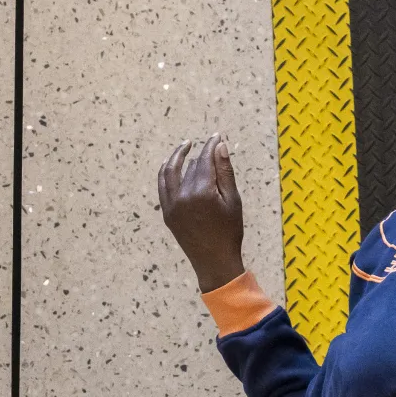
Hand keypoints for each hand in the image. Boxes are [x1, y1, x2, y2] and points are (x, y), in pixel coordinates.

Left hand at [158, 134, 245, 292]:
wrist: (214, 260)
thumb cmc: (230, 230)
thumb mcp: (233, 200)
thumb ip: (225, 172)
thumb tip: (220, 146)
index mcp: (201, 192)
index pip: (205, 160)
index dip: (212, 146)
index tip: (217, 136)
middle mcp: (182, 195)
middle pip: (191, 165)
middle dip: (202, 153)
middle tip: (212, 144)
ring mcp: (171, 204)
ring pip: (170, 172)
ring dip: (177, 156)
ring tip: (186, 145)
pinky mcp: (167, 212)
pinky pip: (162, 186)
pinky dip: (165, 172)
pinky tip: (171, 163)